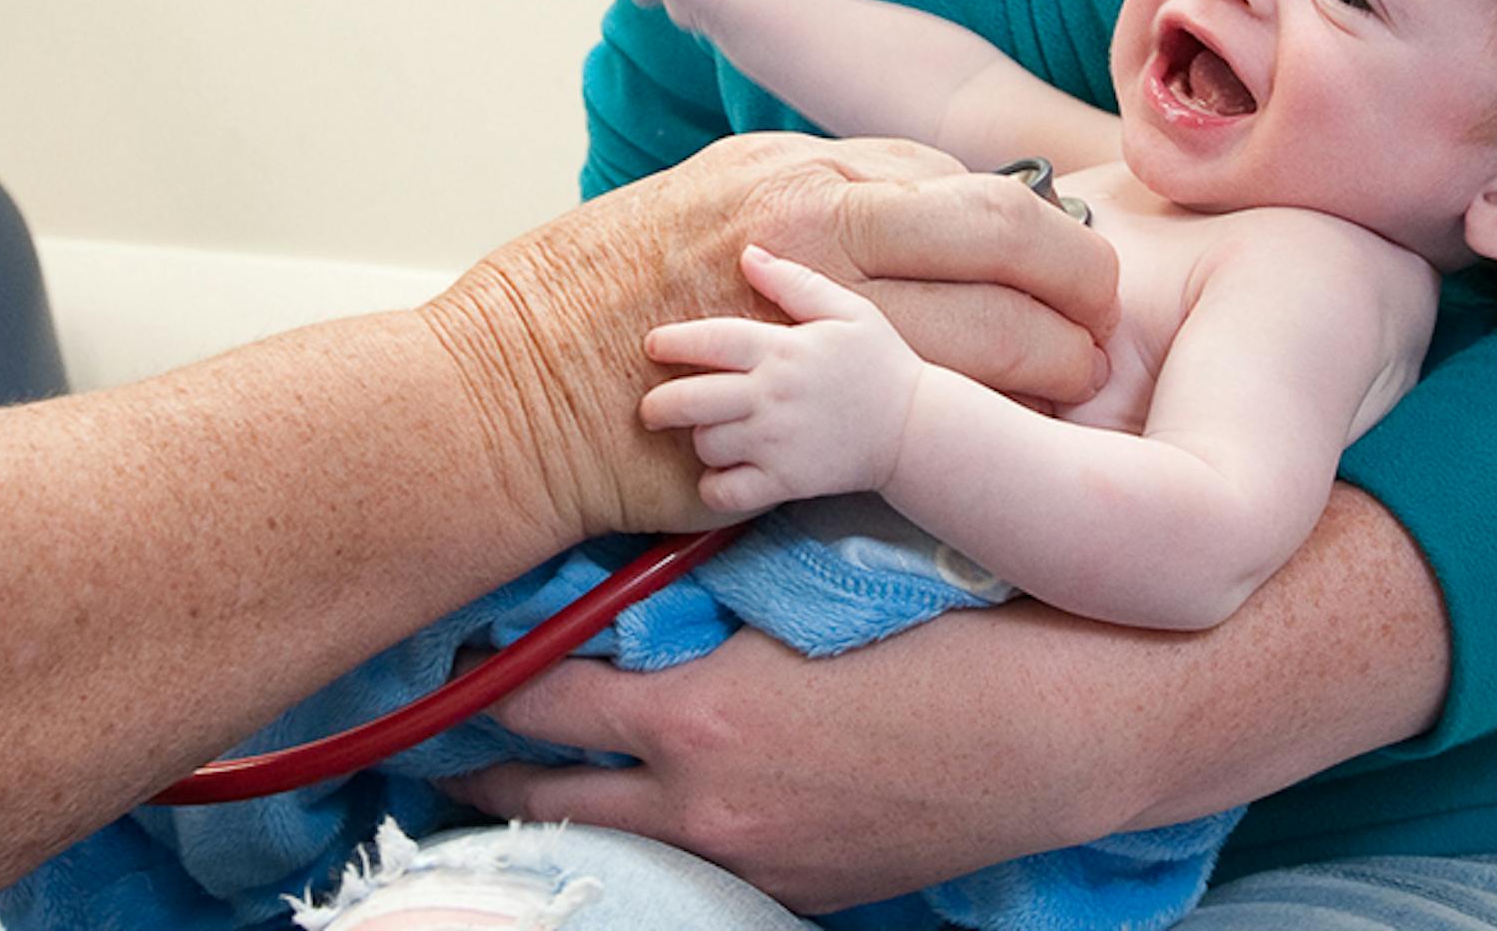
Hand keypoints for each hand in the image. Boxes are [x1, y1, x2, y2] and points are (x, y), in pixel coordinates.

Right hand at [420, 135, 1114, 540]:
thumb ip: (804, 205)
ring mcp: (812, 317)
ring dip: (1056, 366)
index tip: (1049, 268)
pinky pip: (934, 417)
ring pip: (997, 334)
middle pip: (1009, 231)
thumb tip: (894, 213)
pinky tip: (1004, 452)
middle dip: (1079, 281)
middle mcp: (813, 222)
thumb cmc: (585, 298)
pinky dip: (987, 431)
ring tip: (1079, 394)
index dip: (1027, 228)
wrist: (498, 393)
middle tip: (1103, 325)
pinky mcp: (803, 409)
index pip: (960, 178)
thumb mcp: (697, 201)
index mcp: (792, 169)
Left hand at [434, 625, 1097, 911]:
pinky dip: (649, 846)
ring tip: (504, 796)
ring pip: (611, 852)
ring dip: (558, 819)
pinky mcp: (799, 893)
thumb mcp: (798, 603)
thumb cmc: (944, 639)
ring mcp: (752, 863)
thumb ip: (697, 610)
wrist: (1058, 730)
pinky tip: (632, 823)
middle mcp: (706, 808)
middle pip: (549, 802)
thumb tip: (619, 603)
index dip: (487, 680)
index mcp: (697, 722)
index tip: (455, 659)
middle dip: (484, 776)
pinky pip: (692, 873)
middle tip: (438, 751)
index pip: (542, 705)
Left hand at [641, 247, 923, 514]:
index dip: (673, 342)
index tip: (652, 345)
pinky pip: (729, 493)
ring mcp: (777, 442)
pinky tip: (721, 476)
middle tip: (652, 408)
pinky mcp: (787, 482)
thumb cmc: (880, 364)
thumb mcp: (846, 310)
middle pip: (691, 400)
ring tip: (708, 435)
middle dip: (658, 405)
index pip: (710, 340)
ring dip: (698, 442)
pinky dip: (714, 489)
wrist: (918, 430)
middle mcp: (772, 396)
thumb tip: (748, 253)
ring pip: (706, 445)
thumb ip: (794, 281)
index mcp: (783, 350)